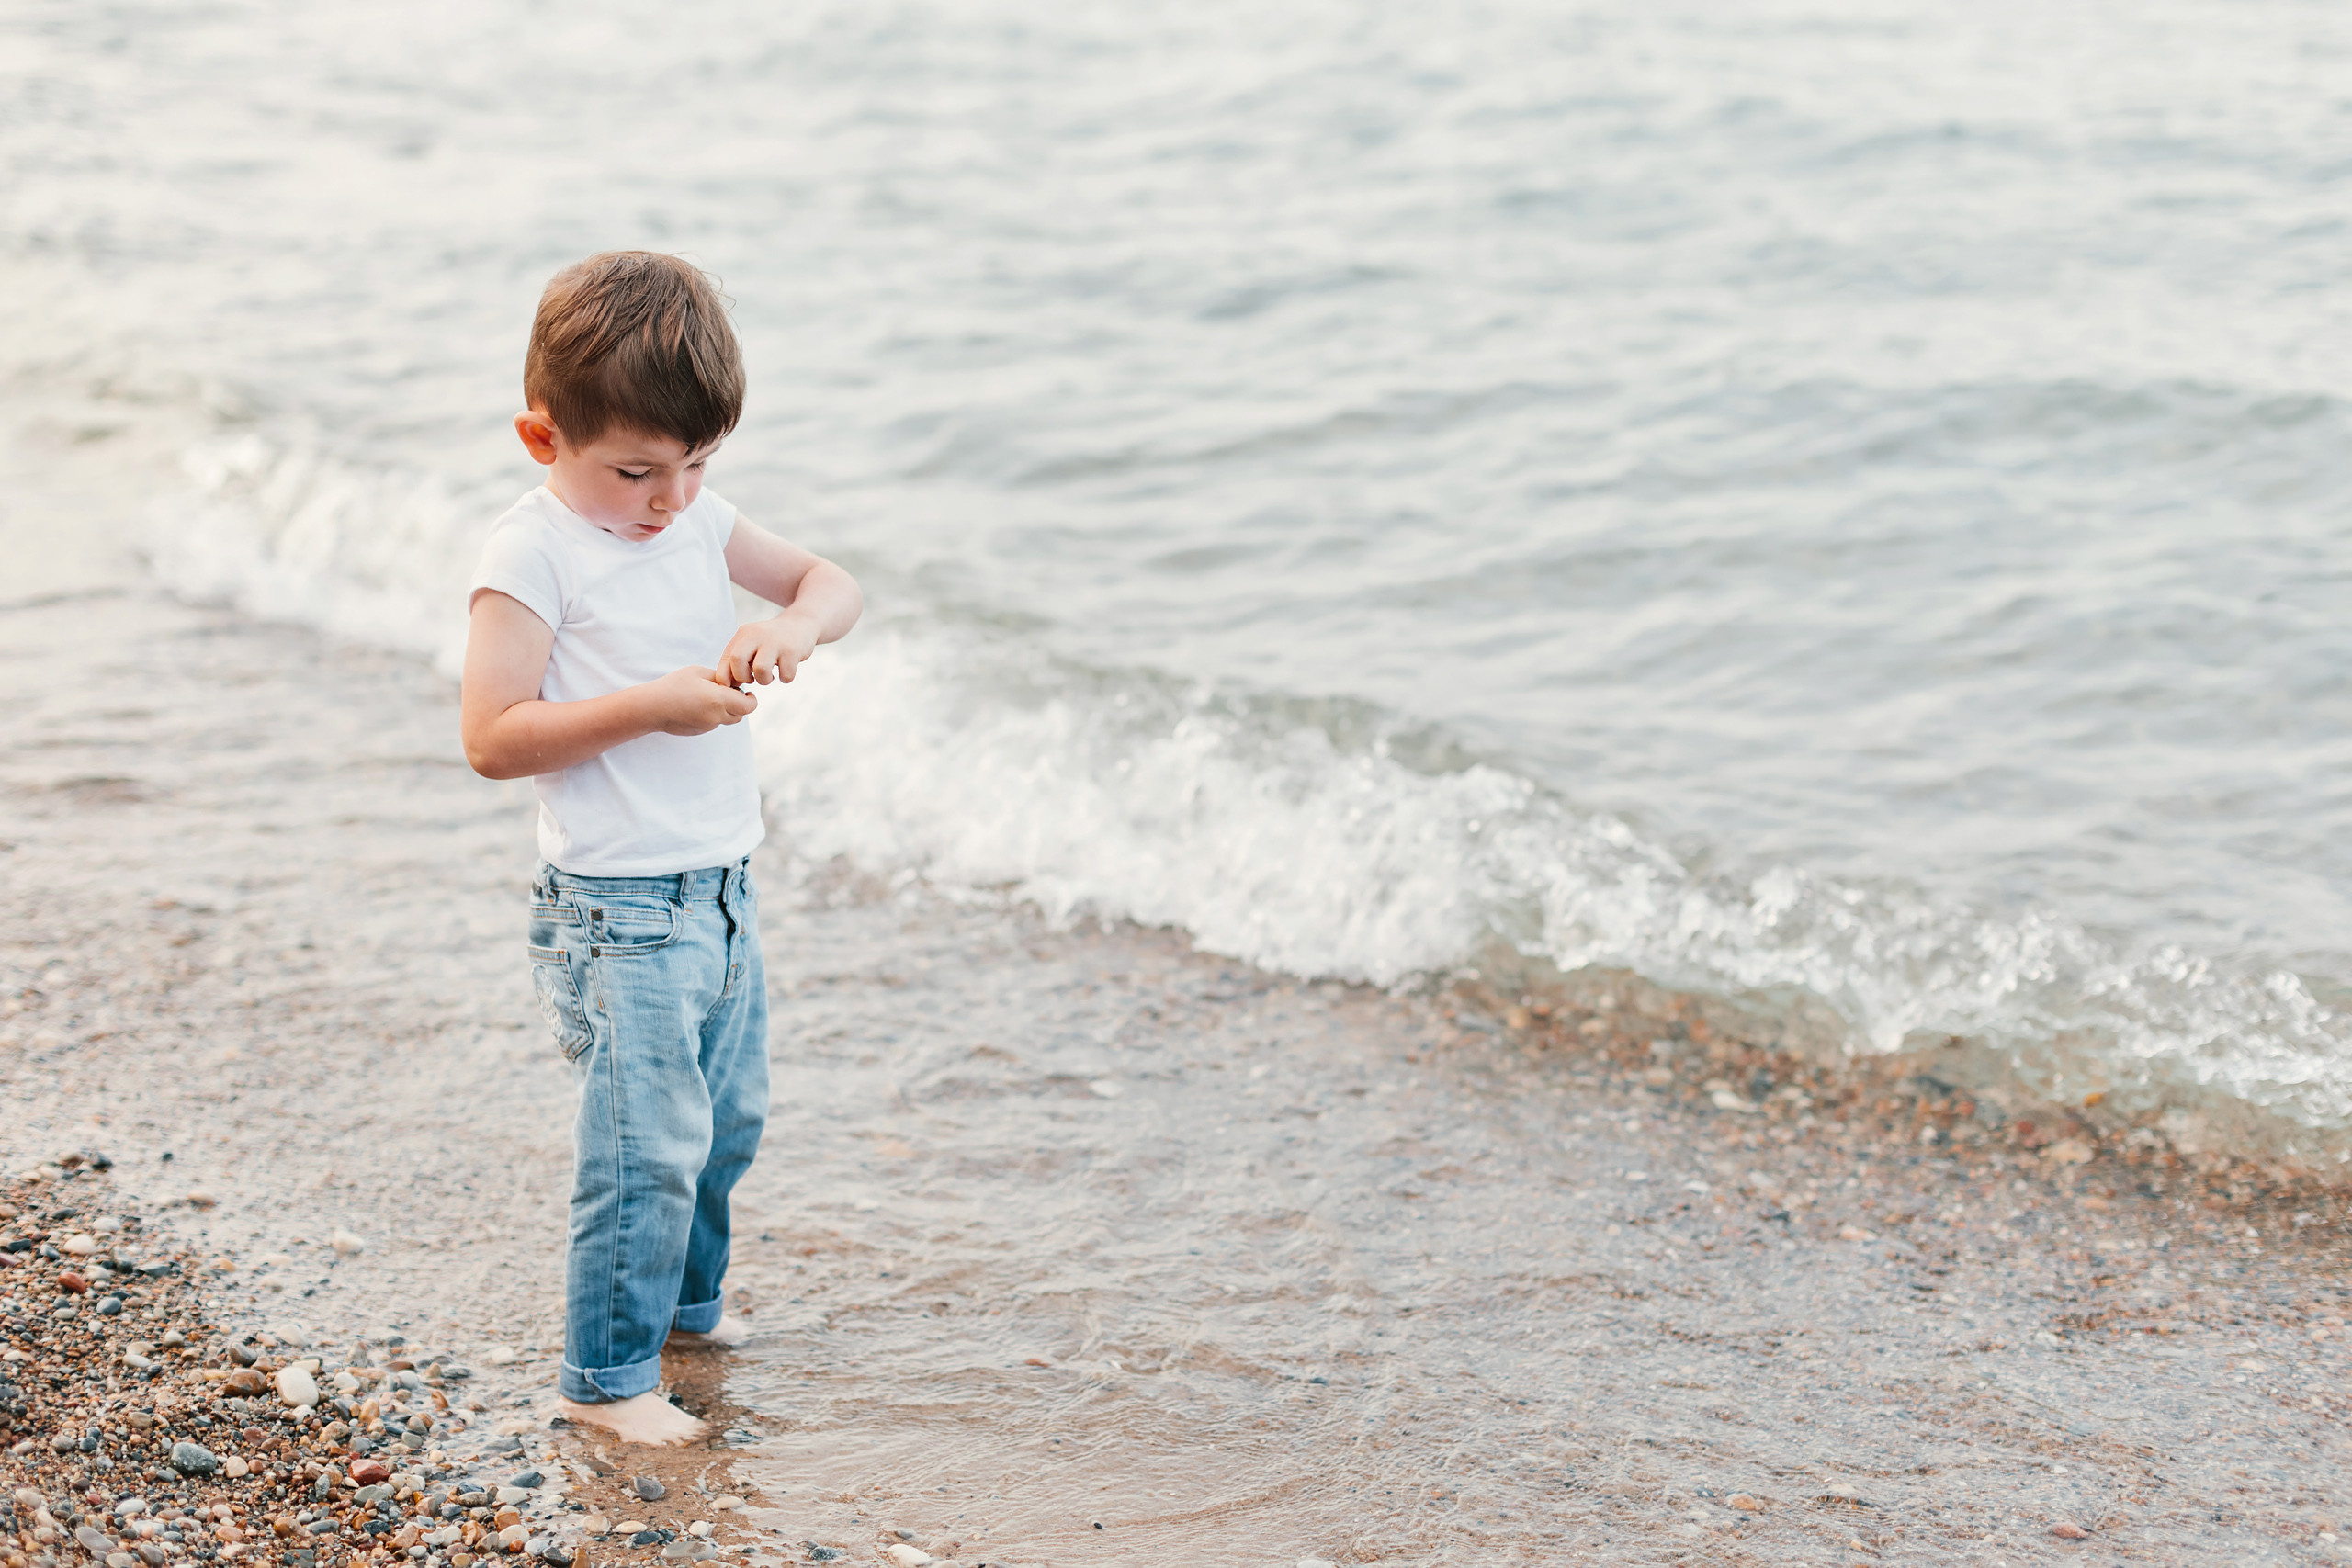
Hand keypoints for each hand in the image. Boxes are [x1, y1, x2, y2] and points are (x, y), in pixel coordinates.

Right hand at [641, 666, 757, 734]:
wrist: (651, 707)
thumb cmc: (674, 685)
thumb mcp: (698, 672)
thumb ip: (720, 677)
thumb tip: (733, 683)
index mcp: (718, 700)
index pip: (749, 705)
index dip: (751, 698)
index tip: (746, 691)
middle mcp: (716, 716)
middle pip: (741, 714)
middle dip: (739, 703)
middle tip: (727, 691)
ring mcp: (707, 726)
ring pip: (727, 720)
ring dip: (726, 710)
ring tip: (709, 697)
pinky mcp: (699, 731)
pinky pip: (713, 723)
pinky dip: (712, 715)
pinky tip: (696, 705)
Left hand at [717, 612, 820, 687]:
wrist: (800, 625)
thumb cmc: (771, 642)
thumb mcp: (752, 644)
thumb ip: (738, 660)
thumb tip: (728, 685)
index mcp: (744, 634)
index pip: (726, 658)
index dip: (726, 677)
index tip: (734, 685)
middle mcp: (757, 634)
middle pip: (737, 660)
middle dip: (742, 677)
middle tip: (752, 679)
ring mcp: (776, 642)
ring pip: (760, 669)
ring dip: (764, 680)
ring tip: (770, 676)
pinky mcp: (792, 650)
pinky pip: (785, 675)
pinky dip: (785, 678)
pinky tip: (786, 670)